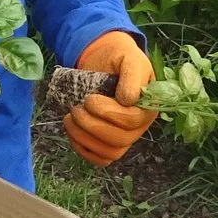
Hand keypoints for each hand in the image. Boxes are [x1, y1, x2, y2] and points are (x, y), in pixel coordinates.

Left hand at [62, 30, 155, 166]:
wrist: (106, 60)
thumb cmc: (119, 59)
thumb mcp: (129, 58)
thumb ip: (132, 76)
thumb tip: (128, 101)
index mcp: (148, 107)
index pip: (131, 121)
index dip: (108, 113)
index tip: (89, 99)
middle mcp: (139, 126)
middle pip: (120, 140)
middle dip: (92, 126)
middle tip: (76, 109)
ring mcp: (125, 137)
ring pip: (110, 152)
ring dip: (84, 138)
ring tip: (69, 119)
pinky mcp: (109, 144)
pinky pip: (101, 158)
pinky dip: (84, 150)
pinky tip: (73, 133)